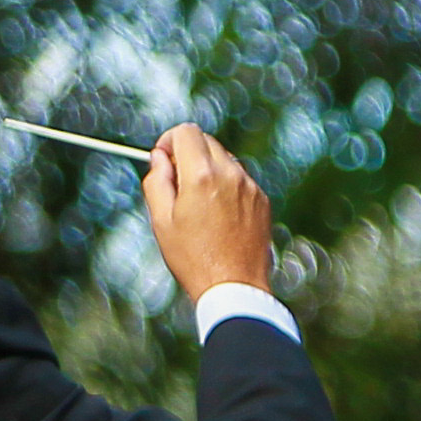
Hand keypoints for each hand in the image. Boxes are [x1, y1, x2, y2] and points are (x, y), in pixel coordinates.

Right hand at [142, 125, 274, 304]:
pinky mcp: (263, 202)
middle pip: (207, 141)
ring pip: (225, 160)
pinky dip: (227, 186)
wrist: (235, 288)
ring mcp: (251, 188)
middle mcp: (231, 175)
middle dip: (188, 153)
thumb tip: (160, 157)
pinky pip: (241, 180)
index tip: (164, 159)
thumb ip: (157, 180)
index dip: (169, 141)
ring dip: (209, 169)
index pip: (187, 132)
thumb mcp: (161, 219)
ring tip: (199, 204)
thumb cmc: (194, 258)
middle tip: (178, 182)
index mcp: (202, 175)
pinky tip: (219, 215)